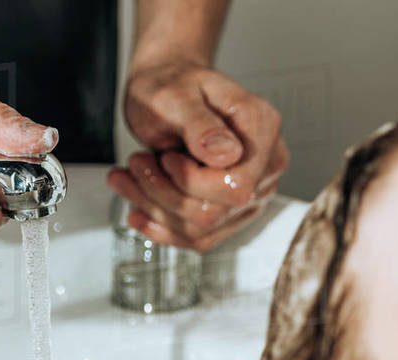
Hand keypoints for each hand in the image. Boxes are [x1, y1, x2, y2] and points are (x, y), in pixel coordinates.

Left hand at [108, 61, 288, 251]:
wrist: (167, 89)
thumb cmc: (172, 84)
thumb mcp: (176, 95)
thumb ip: (200, 123)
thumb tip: (226, 153)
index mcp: (261, 128)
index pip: (237, 186)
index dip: (193, 182)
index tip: (167, 158)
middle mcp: (265, 162)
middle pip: (216, 212)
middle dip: (163, 194)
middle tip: (137, 163)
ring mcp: (252, 190)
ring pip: (202, 229)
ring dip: (155, 209)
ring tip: (132, 176)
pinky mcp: (232, 210)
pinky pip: (199, 238)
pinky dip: (161, 227)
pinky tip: (139, 210)